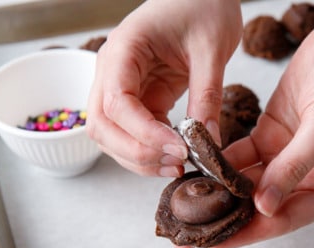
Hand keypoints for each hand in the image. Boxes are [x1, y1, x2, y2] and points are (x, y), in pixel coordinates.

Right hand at [86, 0, 242, 176]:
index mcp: (123, 50)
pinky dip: (150, 149)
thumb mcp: (211, 48)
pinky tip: (176, 154)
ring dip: (139, 157)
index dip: (144, 134)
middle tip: (175, 163)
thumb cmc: (201, 5)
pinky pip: (133, 133)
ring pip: (112, 136)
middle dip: (135, 152)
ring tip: (177, 165)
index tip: (179, 148)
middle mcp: (112, 71)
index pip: (117, 103)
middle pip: (102, 126)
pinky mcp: (139, 98)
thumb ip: (206, 95)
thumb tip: (207, 141)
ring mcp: (122, 86)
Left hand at [209, 11, 313, 247]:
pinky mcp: (272, 134)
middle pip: (262, 206)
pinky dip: (221, 162)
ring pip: (248, 182)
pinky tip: (197, 168)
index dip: (249, 232)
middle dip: (228, 219)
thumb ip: (294, 167)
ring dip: (220, 192)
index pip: (285, 218)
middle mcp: (310, 176)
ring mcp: (288, 155)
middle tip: (189, 232)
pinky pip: (242, 155)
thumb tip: (264, 207)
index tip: (214, 244)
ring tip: (185, 205)